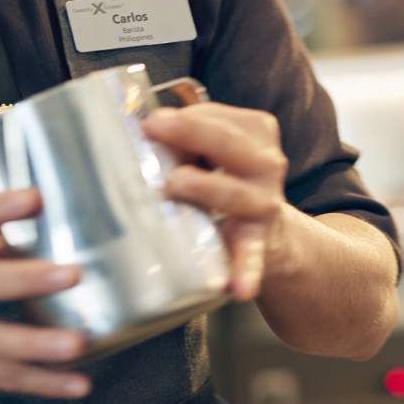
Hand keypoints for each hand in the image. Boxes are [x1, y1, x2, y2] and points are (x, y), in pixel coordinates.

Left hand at [144, 103, 289, 299]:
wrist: (268, 233)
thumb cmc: (226, 180)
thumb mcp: (214, 152)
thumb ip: (186, 141)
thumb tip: (135, 133)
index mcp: (256, 132)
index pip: (218, 116)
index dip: (184, 117)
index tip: (149, 122)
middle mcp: (266, 163)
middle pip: (230, 143)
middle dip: (192, 133)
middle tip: (153, 129)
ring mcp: (264, 203)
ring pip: (237, 193)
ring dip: (207, 187)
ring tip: (176, 183)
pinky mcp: (256, 241)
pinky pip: (252, 256)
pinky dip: (245, 271)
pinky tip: (237, 287)